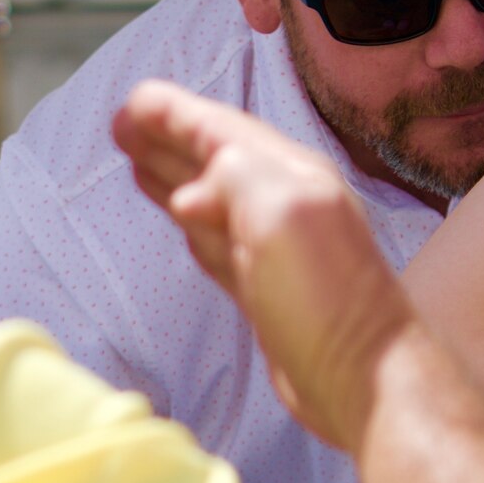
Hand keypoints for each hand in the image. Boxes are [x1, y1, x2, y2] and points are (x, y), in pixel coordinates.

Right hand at [113, 79, 412, 449]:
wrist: (362, 378)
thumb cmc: (325, 296)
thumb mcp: (281, 214)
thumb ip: (237, 177)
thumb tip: (190, 193)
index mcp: (289, 176)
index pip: (222, 131)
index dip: (174, 114)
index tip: (130, 103)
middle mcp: (283, 205)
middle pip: (214, 159)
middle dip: (168, 138)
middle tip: (121, 124)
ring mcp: (274, 249)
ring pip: (211, 199)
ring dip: (175, 175)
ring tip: (137, 158)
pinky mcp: (264, 289)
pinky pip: (216, 240)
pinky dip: (192, 222)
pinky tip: (179, 215)